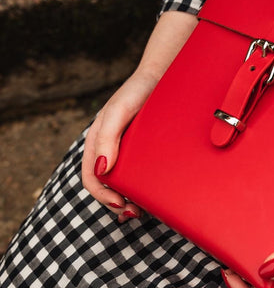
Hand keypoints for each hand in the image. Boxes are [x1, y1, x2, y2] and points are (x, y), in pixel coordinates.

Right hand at [81, 11, 197, 221]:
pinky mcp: (147, 148)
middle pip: (108, 184)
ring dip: (132, 197)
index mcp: (98, 141)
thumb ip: (107, 137)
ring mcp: (130, 149)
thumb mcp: (119, 111)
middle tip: (137, 212)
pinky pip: (141, 171)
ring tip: (145, 207)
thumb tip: (101, 170)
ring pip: (125, 180)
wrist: (165, 75)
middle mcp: (112, 147)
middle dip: (118, 202)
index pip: (92, 178)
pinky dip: (144, 185)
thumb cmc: (138, 90)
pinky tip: (156, 189)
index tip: (122, 204)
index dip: (103, 196)